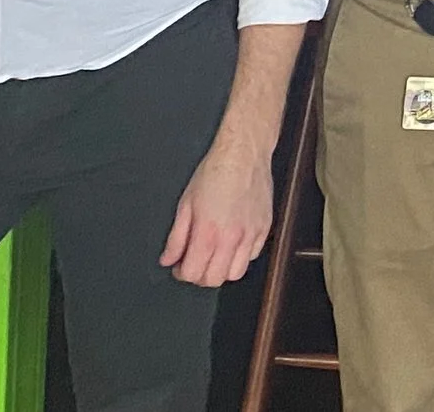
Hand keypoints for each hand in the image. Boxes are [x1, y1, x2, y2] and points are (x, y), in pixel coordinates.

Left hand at [159, 142, 272, 287]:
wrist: (243, 153)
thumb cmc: (214, 173)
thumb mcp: (185, 204)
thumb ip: (175, 237)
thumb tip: (168, 259)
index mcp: (208, 233)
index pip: (193, 273)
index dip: (181, 273)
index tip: (179, 265)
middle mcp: (231, 238)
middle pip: (214, 279)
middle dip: (200, 275)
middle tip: (195, 261)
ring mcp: (251, 234)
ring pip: (236, 273)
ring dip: (222, 269)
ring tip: (215, 254)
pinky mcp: (265, 227)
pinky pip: (253, 256)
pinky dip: (241, 256)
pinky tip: (233, 242)